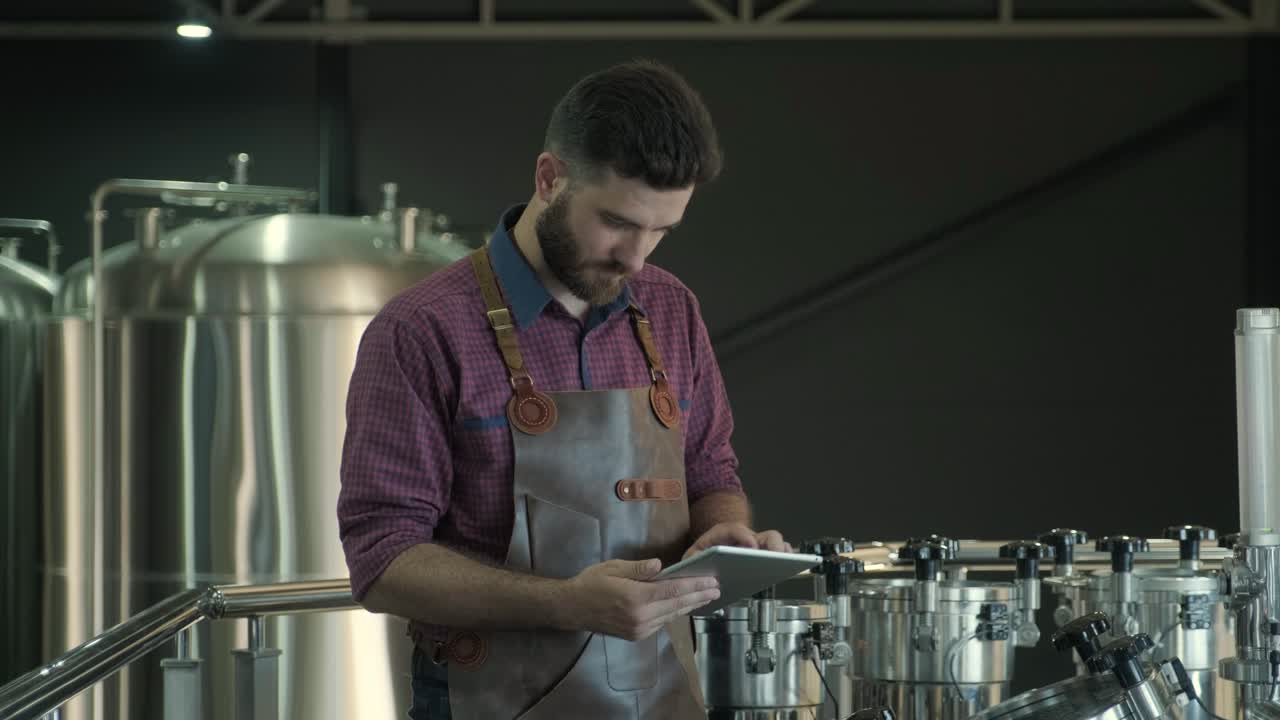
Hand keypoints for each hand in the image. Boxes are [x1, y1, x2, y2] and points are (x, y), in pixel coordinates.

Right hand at [560, 558, 719, 640]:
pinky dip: (675, 613)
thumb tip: (660, 566)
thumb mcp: (613, 568)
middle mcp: (640, 617)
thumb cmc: (591, 583)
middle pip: (677, 605)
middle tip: (717, 589)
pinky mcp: (637, 635)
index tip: (712, 581)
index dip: (695, 586)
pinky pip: (661, 622)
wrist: (572, 609)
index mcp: (635, 598)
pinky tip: (684, 606)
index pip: (673, 591)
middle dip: (699, 596)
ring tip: (706, 597)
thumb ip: (638, 568)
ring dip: (690, 606)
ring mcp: (639, 629)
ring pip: (671, 615)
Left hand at [682, 522, 791, 559]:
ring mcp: (752, 547)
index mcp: (719, 536)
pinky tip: (787, 568)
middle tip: (775, 556)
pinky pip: (775, 554)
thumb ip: (695, 561)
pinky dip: (784, 558)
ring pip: (771, 541)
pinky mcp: (760, 557)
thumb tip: (708, 568)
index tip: (751, 547)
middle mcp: (739, 539)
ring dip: (780, 549)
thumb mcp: (690, 561)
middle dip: (770, 542)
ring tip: (786, 562)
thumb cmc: (696, 564)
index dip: (743, 536)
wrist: (698, 570)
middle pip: (758, 533)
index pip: (732, 529)